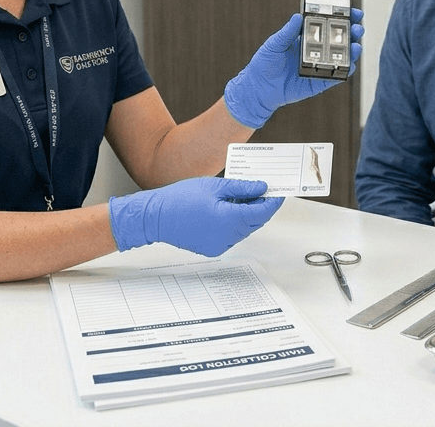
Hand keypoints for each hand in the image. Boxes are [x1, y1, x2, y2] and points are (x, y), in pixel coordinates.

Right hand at [108, 177, 284, 255]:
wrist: (155, 217)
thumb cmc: (180, 199)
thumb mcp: (215, 186)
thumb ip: (242, 188)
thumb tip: (262, 188)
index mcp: (230, 220)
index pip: (262, 212)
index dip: (273, 201)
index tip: (279, 192)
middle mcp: (228, 237)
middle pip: (255, 222)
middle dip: (261, 207)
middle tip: (263, 191)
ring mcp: (220, 245)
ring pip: (244, 229)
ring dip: (248, 215)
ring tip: (241, 197)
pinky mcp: (212, 248)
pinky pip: (232, 236)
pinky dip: (235, 223)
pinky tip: (228, 209)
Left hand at [223, 10, 364, 128]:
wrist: (258, 88)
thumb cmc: (264, 63)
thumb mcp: (274, 44)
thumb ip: (287, 32)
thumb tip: (297, 17)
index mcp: (306, 37)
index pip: (327, 24)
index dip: (341, 17)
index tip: (352, 11)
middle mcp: (316, 50)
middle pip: (340, 39)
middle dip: (352, 32)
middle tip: (358, 27)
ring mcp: (319, 65)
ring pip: (341, 56)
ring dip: (352, 50)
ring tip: (356, 44)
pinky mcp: (319, 82)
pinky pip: (336, 76)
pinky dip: (345, 70)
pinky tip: (350, 64)